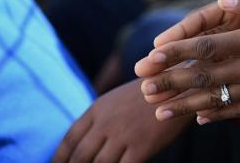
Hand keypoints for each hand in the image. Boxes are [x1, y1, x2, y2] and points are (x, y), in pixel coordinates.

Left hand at [52, 79, 189, 162]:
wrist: (181, 84)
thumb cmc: (150, 94)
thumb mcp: (118, 99)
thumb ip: (99, 118)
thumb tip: (82, 141)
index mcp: (98, 109)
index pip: (69, 140)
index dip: (58, 159)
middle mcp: (106, 122)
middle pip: (80, 156)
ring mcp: (123, 135)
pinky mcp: (141, 146)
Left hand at [135, 0, 239, 123]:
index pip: (206, 48)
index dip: (175, 53)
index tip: (149, 57)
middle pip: (204, 78)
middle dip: (170, 82)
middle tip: (142, 87)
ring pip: (216, 99)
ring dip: (185, 104)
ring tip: (158, 108)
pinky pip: (237, 110)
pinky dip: (216, 115)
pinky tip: (199, 118)